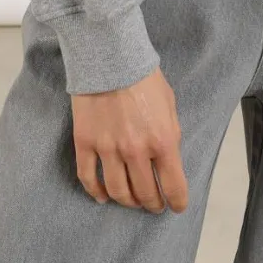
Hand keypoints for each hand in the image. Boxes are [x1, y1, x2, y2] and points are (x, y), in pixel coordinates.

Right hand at [71, 65, 188, 212]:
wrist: (111, 56)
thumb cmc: (144, 77)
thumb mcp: (170, 106)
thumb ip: (170, 135)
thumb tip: (168, 162)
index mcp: (162, 140)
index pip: (173, 187)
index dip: (177, 202)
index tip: (176, 206)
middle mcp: (136, 150)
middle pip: (144, 194)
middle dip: (152, 204)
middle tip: (153, 204)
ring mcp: (108, 148)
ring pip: (118, 192)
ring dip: (127, 202)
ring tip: (132, 200)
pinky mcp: (85, 142)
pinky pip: (88, 178)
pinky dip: (96, 193)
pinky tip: (103, 197)